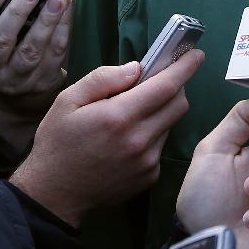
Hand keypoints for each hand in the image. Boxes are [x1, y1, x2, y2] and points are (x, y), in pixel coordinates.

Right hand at [0, 0, 71, 115]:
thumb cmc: (2, 56)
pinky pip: (56, 54)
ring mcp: (20, 79)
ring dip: (47, 21)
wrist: (16, 97)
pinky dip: (63, 29)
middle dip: (18, 12)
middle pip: (3, 41)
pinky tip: (67, 9)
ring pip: (32, 50)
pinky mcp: (44, 81)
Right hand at [9, 49, 201, 226]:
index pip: (166, 86)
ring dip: (162, 112)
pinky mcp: (150, 176)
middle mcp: (139, 140)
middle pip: (179, 104)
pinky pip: (162, 145)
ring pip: (171, 124)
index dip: (185, 67)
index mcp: (119, 117)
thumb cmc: (58, 142)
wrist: (53, 195)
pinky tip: (129, 140)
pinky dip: (153, 135)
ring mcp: (147, 161)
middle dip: (175, 87)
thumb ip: (103, 78)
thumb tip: (137, 68)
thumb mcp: (68, 101)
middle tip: (157, 82)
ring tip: (134, 115)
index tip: (196, 54)